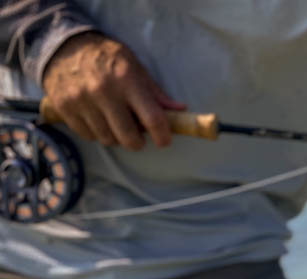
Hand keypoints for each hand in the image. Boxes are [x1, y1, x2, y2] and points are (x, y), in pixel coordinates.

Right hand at [42, 32, 185, 149]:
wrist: (63, 45)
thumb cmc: (106, 57)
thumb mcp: (134, 67)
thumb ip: (156, 92)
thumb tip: (181, 110)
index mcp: (127, 80)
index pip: (153, 118)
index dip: (163, 136)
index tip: (164, 141)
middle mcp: (104, 92)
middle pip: (129, 137)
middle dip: (138, 142)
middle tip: (139, 136)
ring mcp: (82, 101)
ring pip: (108, 139)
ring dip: (116, 137)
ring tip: (116, 123)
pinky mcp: (64, 108)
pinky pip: (88, 136)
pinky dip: (97, 133)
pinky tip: (99, 120)